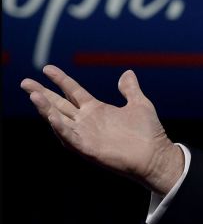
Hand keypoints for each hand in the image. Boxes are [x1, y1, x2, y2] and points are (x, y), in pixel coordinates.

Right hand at [19, 65, 183, 193]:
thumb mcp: (139, 104)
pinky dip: (60, 127)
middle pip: (60, 104)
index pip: (73, 91)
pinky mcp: (88, 148)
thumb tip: (127, 72)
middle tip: (25, 82)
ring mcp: (86, 134)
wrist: (156, 156)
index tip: (47, 68)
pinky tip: (51, 117)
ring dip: (46, 109)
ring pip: (59, 119)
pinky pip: (70, 137)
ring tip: (34, 95)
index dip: (61, 80)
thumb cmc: (149, 133)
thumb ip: (130, 90)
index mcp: (97, 110)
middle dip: (42, 93)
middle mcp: (87, 121)